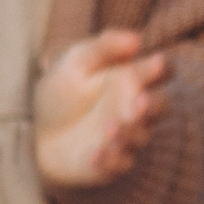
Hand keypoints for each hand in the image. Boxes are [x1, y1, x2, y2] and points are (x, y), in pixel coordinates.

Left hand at [34, 29, 169, 189]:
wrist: (41, 132)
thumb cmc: (65, 92)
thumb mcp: (75, 62)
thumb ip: (103, 47)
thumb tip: (136, 40)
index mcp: (134, 79)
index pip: (162, 71)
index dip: (161, 68)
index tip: (154, 63)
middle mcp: (138, 109)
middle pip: (161, 106)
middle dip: (153, 105)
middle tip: (139, 101)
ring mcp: (128, 137)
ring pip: (140, 136)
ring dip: (128, 132)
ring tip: (110, 127)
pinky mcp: (112, 162)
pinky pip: (118, 164)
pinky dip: (109, 160)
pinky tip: (96, 153)